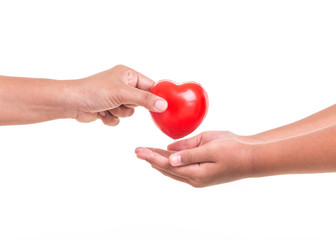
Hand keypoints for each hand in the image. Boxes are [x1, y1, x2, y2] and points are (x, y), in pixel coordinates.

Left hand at [68, 65, 166, 124]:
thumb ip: (145, 99)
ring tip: (107, 106)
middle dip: (129, 105)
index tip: (162, 107)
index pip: (150, 86)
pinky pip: (119, 119)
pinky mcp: (108, 108)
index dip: (154, 97)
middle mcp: (123, 84)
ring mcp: (115, 97)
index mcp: (128, 74)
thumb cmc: (93, 91)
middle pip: (141, 102)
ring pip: (129, 112)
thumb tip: (164, 104)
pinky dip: (111, 118)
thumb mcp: (123, 94)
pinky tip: (100, 113)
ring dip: (119, 113)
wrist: (70, 102)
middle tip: (119, 101)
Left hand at [135, 131, 253, 186]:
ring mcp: (198, 177)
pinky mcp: (202, 172)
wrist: (252, 157)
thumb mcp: (210, 147)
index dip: (151, 156)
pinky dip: (171, 161)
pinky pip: (181, 167)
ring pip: (173, 168)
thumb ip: (189, 152)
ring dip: (159, 160)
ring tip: (146, 152)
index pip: (167, 164)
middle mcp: (194, 178)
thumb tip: (169, 155)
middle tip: (137, 150)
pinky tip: (165, 156)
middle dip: (151, 158)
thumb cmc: (234, 150)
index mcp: (195, 173)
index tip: (138, 150)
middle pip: (167, 168)